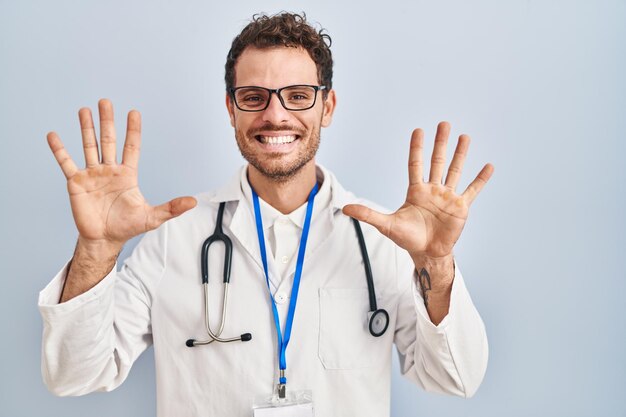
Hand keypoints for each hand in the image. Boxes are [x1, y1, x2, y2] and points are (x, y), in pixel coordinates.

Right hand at [47, 99, 196, 250]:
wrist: (104, 239)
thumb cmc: (127, 227)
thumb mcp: (152, 217)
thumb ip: (171, 208)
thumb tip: (193, 201)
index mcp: (127, 174)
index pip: (131, 147)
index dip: (133, 130)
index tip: (134, 113)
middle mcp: (109, 170)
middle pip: (108, 141)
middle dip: (107, 121)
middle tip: (105, 101)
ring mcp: (92, 175)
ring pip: (89, 146)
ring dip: (86, 128)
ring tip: (84, 110)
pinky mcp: (76, 183)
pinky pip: (66, 163)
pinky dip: (59, 150)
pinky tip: (53, 135)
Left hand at [343, 121, 492, 258]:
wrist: (426, 253)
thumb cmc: (407, 238)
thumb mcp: (386, 224)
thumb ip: (368, 214)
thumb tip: (345, 208)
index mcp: (416, 191)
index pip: (416, 164)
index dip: (417, 148)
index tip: (418, 131)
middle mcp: (433, 190)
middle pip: (437, 161)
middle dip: (440, 143)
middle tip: (444, 124)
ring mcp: (448, 197)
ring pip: (454, 170)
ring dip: (460, 154)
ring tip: (465, 136)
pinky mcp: (460, 207)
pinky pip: (472, 190)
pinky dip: (481, 179)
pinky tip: (488, 166)